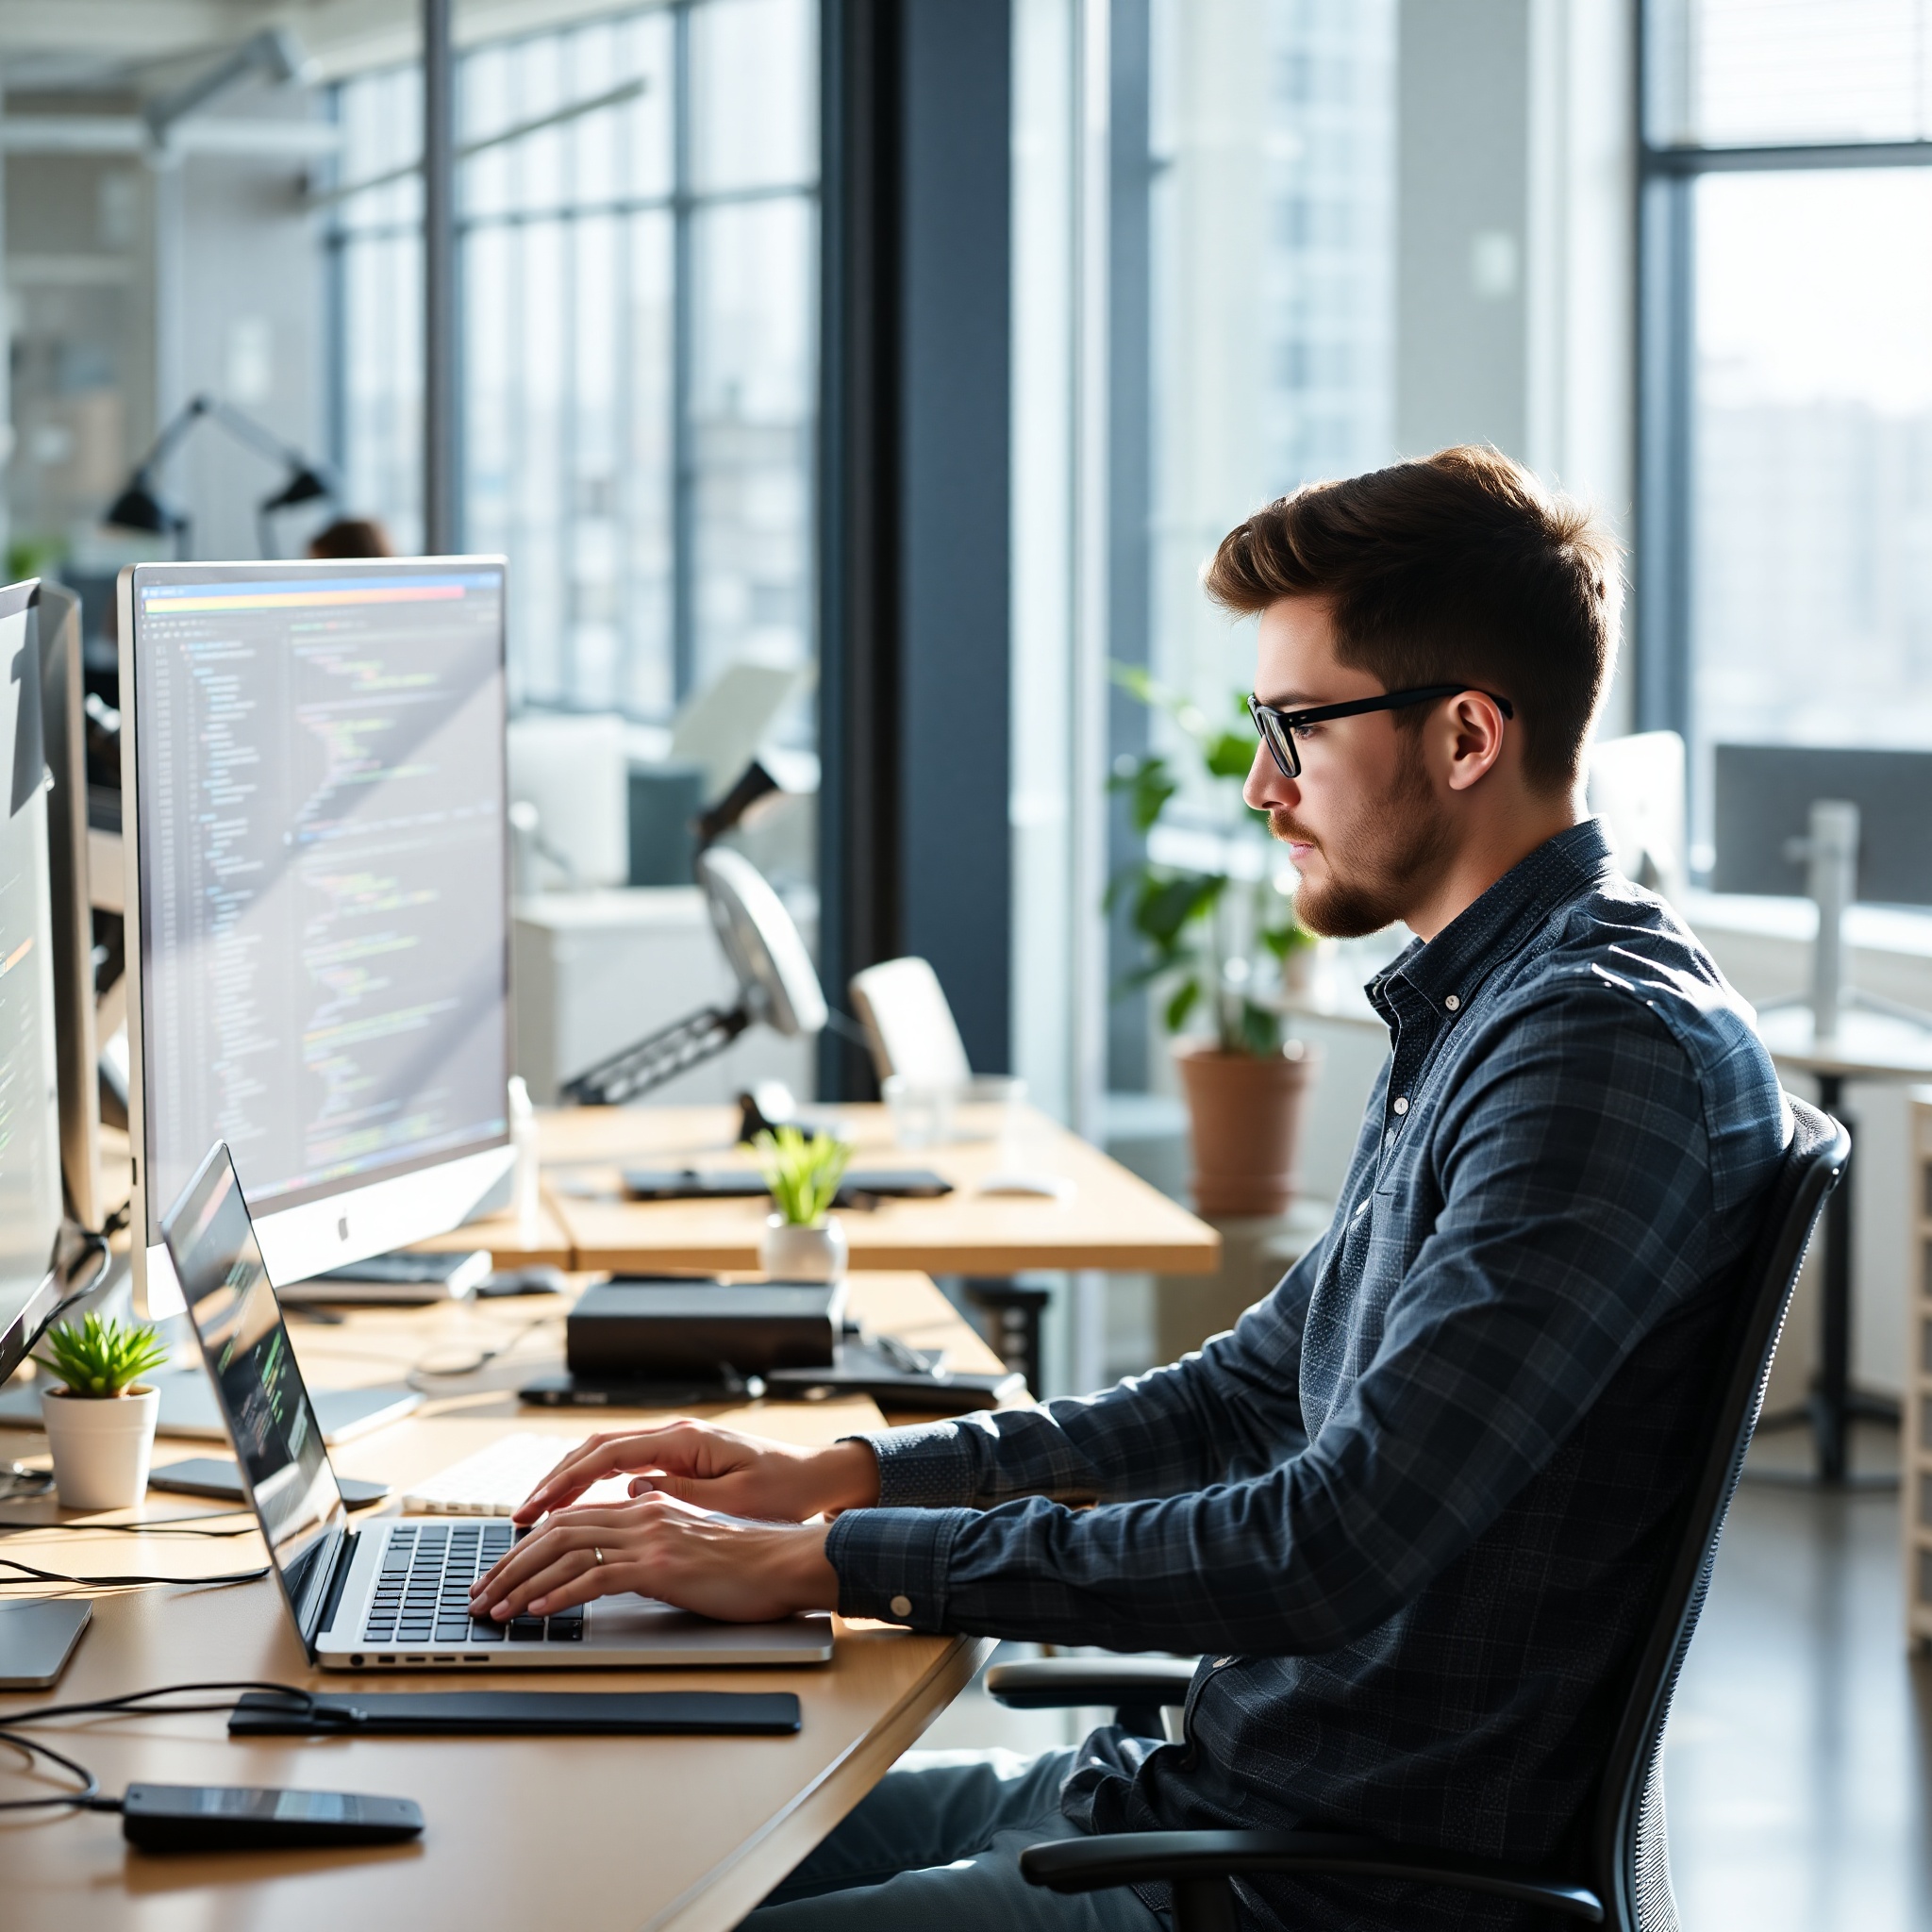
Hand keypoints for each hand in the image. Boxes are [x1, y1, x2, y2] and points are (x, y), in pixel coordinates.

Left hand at [469, 1491, 838, 1624]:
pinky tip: (537, 1612)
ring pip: (566, 1551)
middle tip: (480, 1594)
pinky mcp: (661, 1567)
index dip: (527, 1544)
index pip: (571, 1517)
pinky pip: (596, 1576)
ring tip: (495, 1609)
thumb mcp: (689, 1543)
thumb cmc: (744, 1562)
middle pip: (557, 1530)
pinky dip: (559, 1594)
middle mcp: (642, 1513)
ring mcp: (650, 1538)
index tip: (500, 1572)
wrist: (784, 1563)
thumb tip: (619, 1556)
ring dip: (522, 1583)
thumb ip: (653, 1540)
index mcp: (646, 1506)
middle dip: (509, 1564)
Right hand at [510, 1421, 879, 1526]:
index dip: (565, 1482)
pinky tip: (575, 1509)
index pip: (607, 1455)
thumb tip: (629, 1491)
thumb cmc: (783, 1490)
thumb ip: (679, 1494)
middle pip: (596, 1450)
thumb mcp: (732, 1499)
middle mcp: (674, 1435)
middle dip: (555, 1480)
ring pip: (605, 1457)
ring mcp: (675, 1445)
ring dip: (569, 1482)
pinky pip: (624, 1467)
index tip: (535, 1507)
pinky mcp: (679, 1460)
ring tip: (536, 1514)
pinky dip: (594, 1484)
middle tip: (520, 1515)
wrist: (815, 1478)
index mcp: (683, 1440)